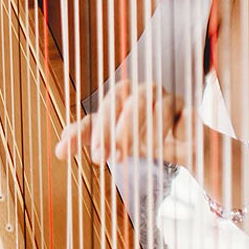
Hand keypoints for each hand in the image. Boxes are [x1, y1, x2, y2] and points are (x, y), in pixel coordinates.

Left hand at [54, 80, 197, 168]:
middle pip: (125, 104)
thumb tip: (59, 151)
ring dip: (140, 130)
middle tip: (103, 157)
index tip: (87, 155)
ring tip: (132, 154)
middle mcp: (143, 91)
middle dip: (112, 131)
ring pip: (152, 107)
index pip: (102, 111)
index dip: (90, 132)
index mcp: (122, 95)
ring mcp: (168, 98)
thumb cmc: (145, 138)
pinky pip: (182, 116)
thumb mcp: (115, 140)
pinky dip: (174, 129)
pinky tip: (170, 143)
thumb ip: (88, 139)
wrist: (187, 148)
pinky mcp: (190, 110)